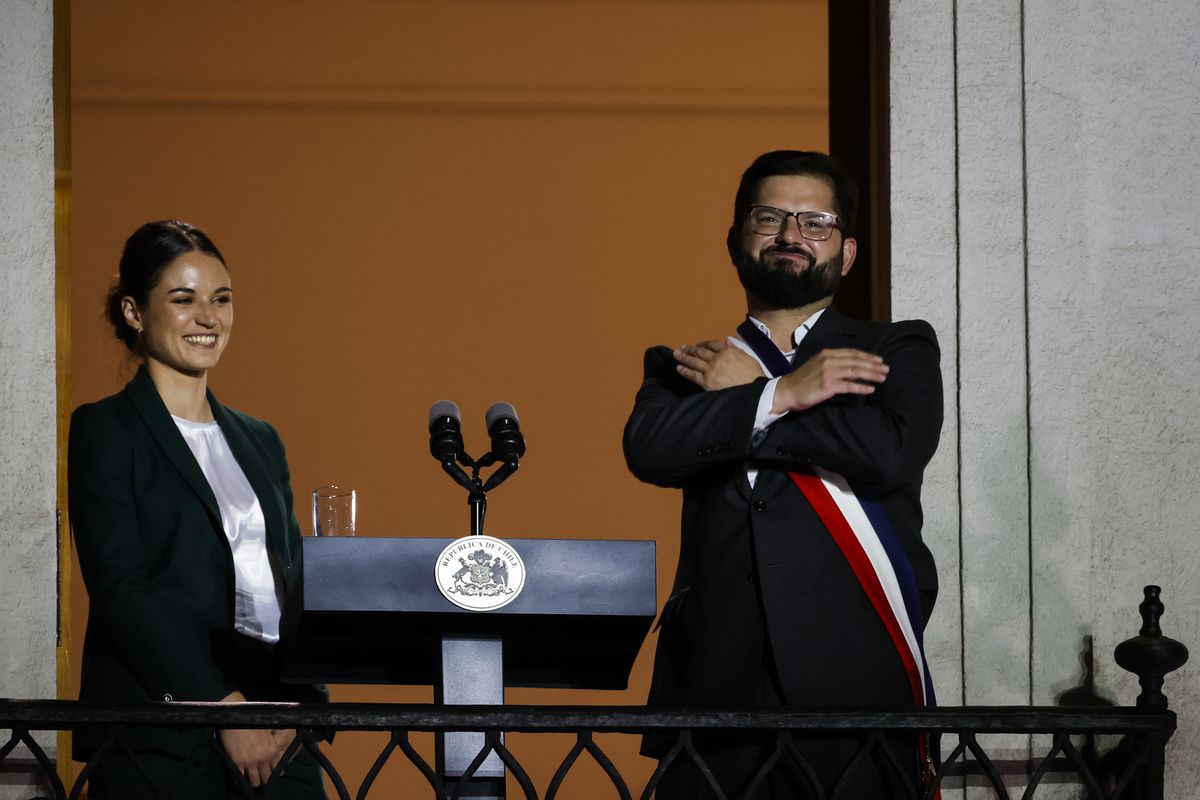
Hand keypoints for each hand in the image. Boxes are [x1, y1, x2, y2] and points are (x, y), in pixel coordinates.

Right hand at [218, 692, 289, 787]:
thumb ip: (274, 742)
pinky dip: (238, 780)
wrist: (236, 716)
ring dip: (252, 780)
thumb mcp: (269, 731)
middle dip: (264, 778)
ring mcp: (250, 762)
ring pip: (254, 781)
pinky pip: (238, 778)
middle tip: (260, 776)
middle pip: (267, 778)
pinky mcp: (237, 763)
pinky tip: (238, 777)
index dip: (274, 771)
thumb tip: (277, 750)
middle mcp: (263, 758)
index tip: (270, 771)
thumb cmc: (253, 721)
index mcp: (273, 749)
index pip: (277, 768)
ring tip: (249, 777)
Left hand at [674, 340, 764, 390]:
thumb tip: (727, 340)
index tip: (698, 345)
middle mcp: (717, 358)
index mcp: (728, 351)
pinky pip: (692, 375)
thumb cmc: (754, 375)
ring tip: (676, 354)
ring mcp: (711, 370)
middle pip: (700, 351)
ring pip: (694, 362)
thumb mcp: (748, 357)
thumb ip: (736, 348)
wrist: (754, 391)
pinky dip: (685, 371)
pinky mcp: (706, 382)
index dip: (703, 344)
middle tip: (681, 348)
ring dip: (683, 357)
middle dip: (690, 349)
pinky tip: (679, 368)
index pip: (711, 344)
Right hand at [772, 348, 888, 412]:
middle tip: (886, 369)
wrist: (787, 391)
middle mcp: (828, 360)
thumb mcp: (817, 364)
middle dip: (874, 365)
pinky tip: (870, 389)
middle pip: (856, 361)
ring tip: (882, 378)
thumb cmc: (803, 380)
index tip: (879, 360)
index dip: (867, 356)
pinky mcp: (828, 385)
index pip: (852, 352)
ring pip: (855, 371)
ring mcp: (828, 372)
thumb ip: (833, 362)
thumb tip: (851, 365)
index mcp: (827, 353)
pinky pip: (849, 385)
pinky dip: (861, 387)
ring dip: (871, 374)